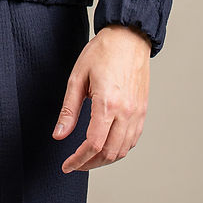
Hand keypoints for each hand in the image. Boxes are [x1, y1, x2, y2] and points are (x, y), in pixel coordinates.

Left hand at [52, 23, 150, 172]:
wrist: (129, 37)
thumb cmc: (102, 52)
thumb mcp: (77, 78)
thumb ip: (69, 110)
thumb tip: (59, 134)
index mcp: (107, 103)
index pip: (93, 144)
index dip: (78, 160)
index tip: (67, 165)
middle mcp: (126, 112)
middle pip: (109, 153)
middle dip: (90, 164)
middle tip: (75, 164)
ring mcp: (137, 113)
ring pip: (123, 150)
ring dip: (105, 160)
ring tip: (88, 158)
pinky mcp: (142, 110)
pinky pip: (132, 140)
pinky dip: (119, 149)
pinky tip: (106, 146)